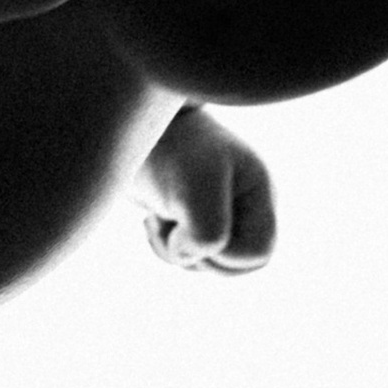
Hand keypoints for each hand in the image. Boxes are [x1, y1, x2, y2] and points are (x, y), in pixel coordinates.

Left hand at [131, 104, 276, 274]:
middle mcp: (245, 203)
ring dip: (177, 251)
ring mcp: (221, 210)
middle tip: (173, 226)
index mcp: (258, 191)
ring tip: (159, 219)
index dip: (223, 253)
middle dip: (198, 256)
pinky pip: (189, 255)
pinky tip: (154, 220)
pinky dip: (166, 246)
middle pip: (235, 266)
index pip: (258, 254)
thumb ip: (208, 233)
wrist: (129, 121)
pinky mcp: (194, 214)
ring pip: (209, 263)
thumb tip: (195, 257)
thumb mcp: (192, 189)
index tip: (188, 224)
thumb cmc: (167, 149)